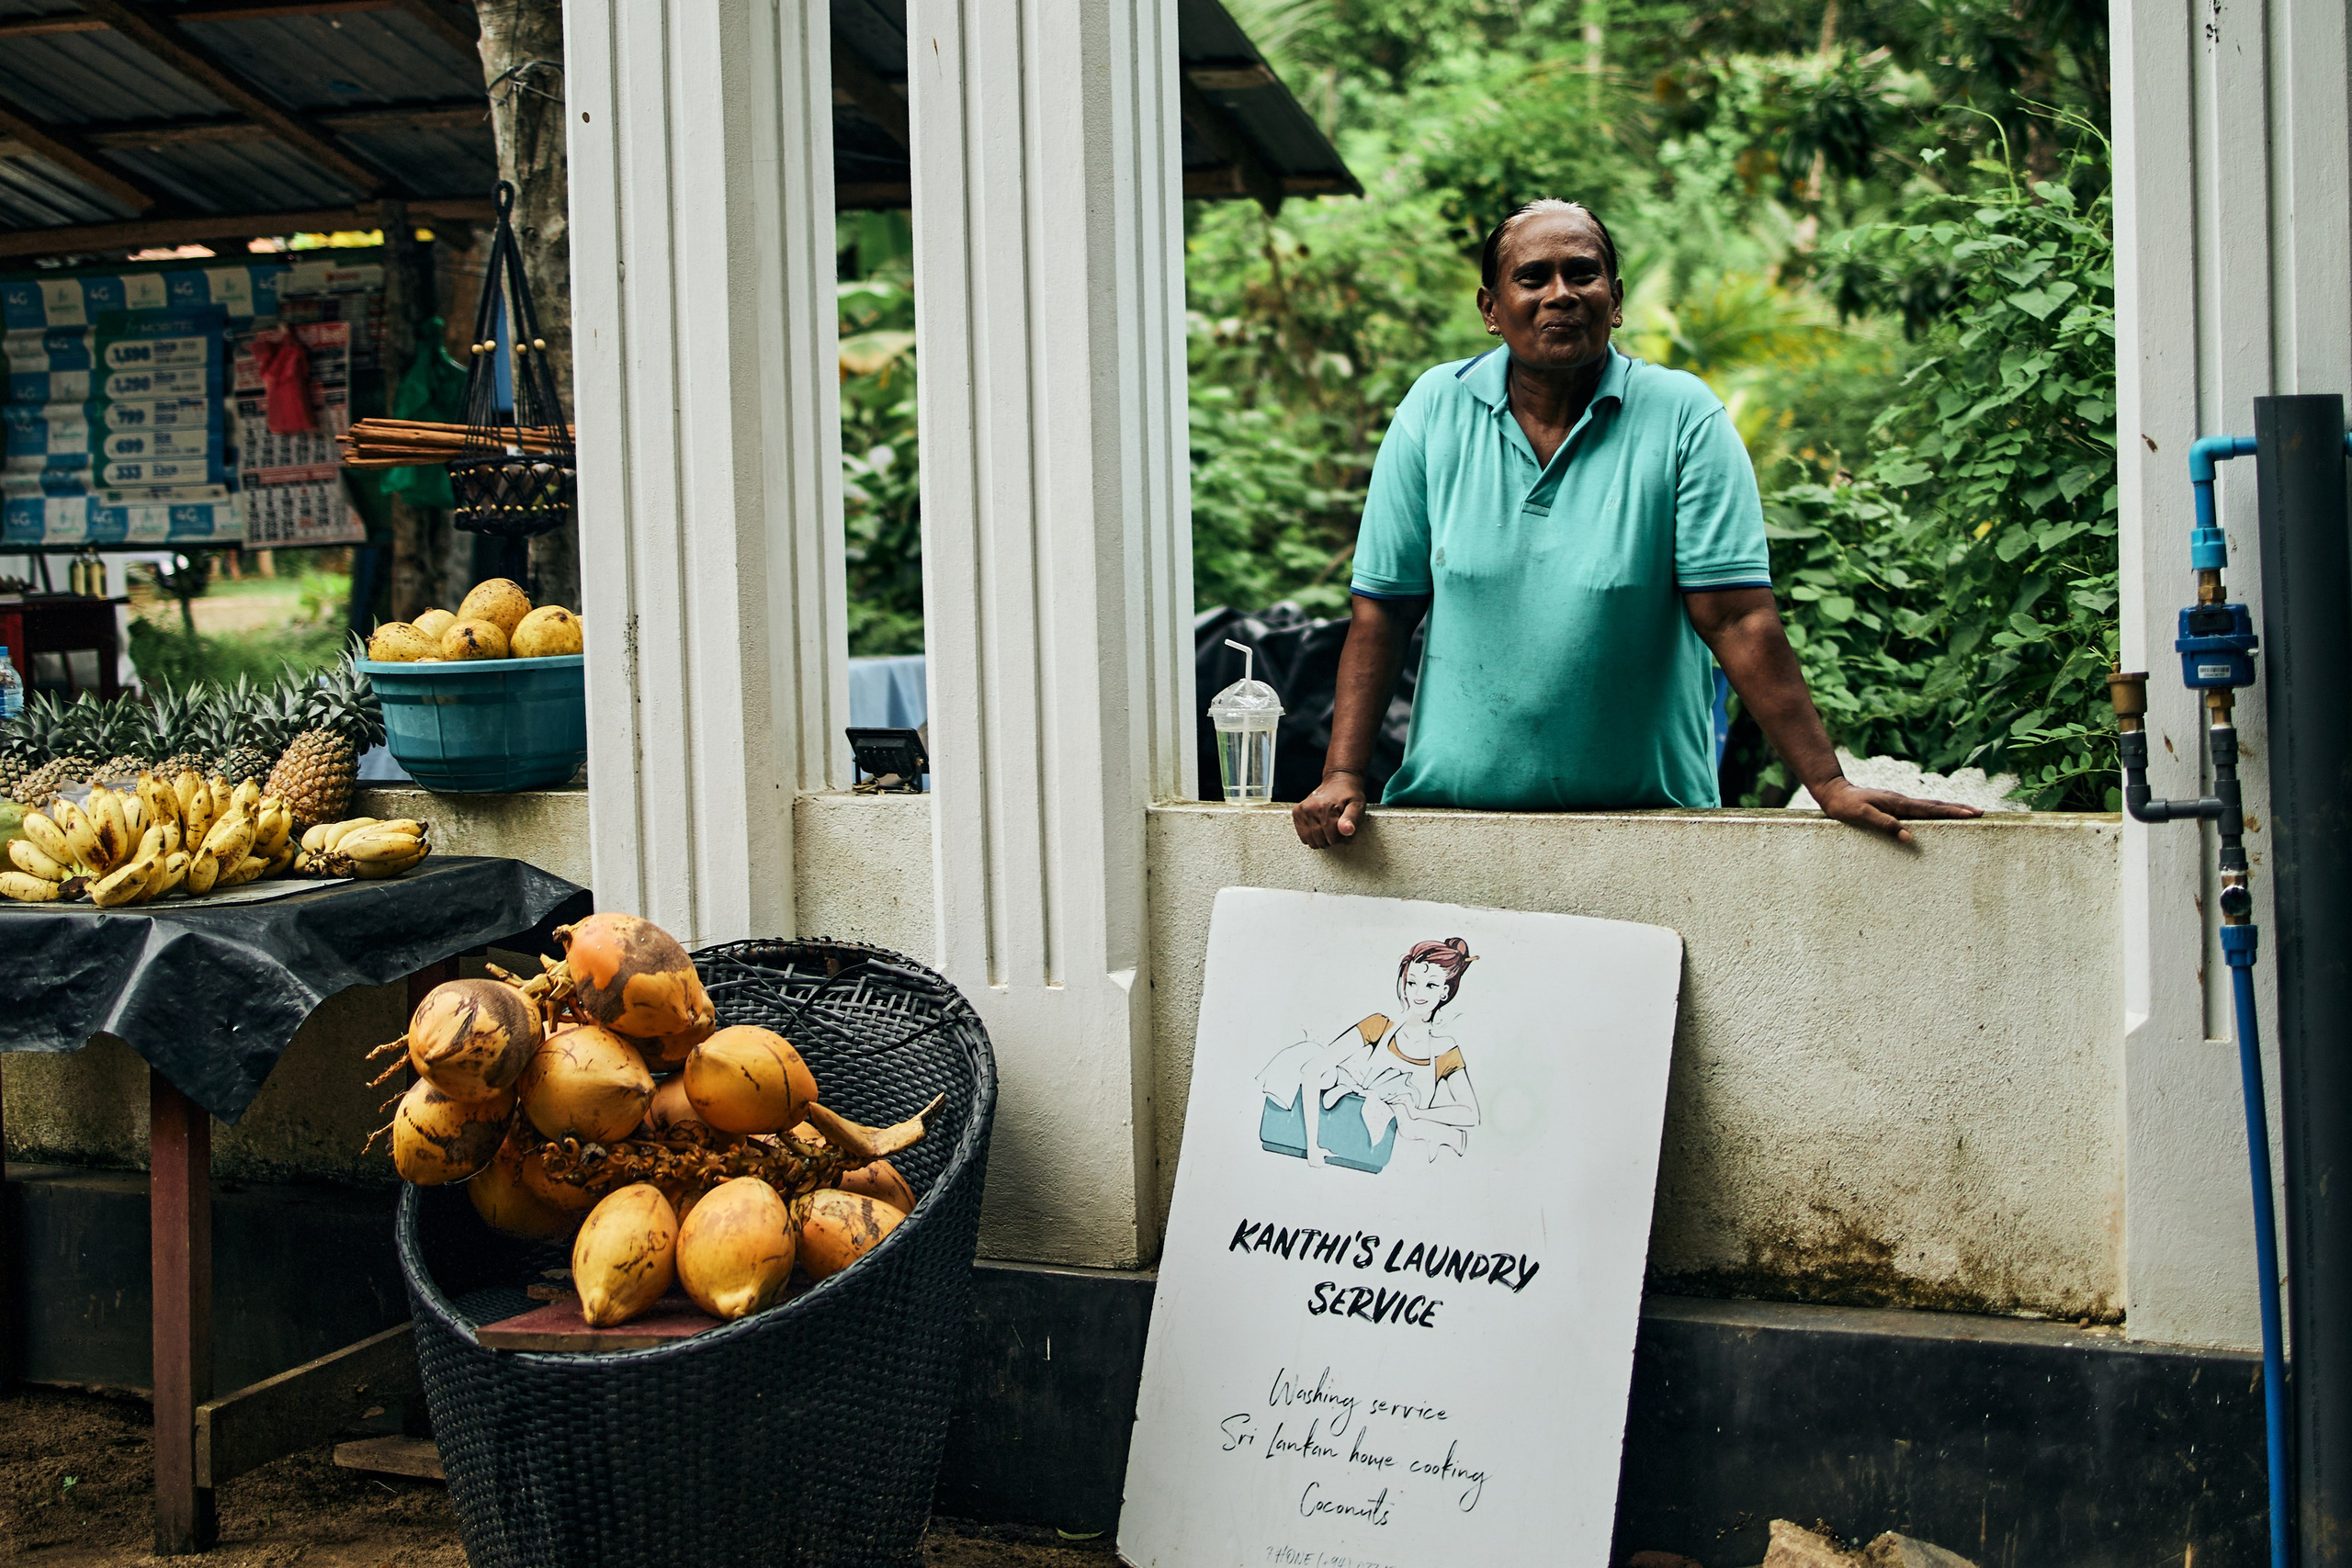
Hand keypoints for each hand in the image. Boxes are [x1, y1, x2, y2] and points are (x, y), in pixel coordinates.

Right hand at [1294, 771, 1369, 848]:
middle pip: (1321, 841)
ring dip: (1321, 839)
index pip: (1333, 839)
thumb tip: (1347, 831)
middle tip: (1337, 827)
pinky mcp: (1296, 812)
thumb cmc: (1350, 795)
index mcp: (1327, 807)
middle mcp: (1311, 808)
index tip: (1345, 828)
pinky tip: (1319, 826)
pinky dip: (1312, 836)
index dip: (1342, 838)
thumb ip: (1352, 819)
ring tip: (1328, 827)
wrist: (1338, 781)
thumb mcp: (1357, 806)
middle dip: (1331, 839)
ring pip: (1311, 841)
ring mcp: (1302, 810)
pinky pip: (1303, 836)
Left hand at [1808, 776, 1983, 842]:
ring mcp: (1899, 802)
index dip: (1952, 812)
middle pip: (1936, 805)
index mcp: (1898, 804)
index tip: (1971, 814)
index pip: (1930, 809)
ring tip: (1968, 812)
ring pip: (1930, 805)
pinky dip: (1936, 811)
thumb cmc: (1845, 806)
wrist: (1834, 792)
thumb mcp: (1861, 816)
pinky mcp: (1895, 805)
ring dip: (1950, 808)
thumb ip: (1884, 825)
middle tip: (1981, 812)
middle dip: (1959, 809)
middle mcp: (1902, 801)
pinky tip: (1940, 814)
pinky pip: (1921, 809)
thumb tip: (1908, 837)